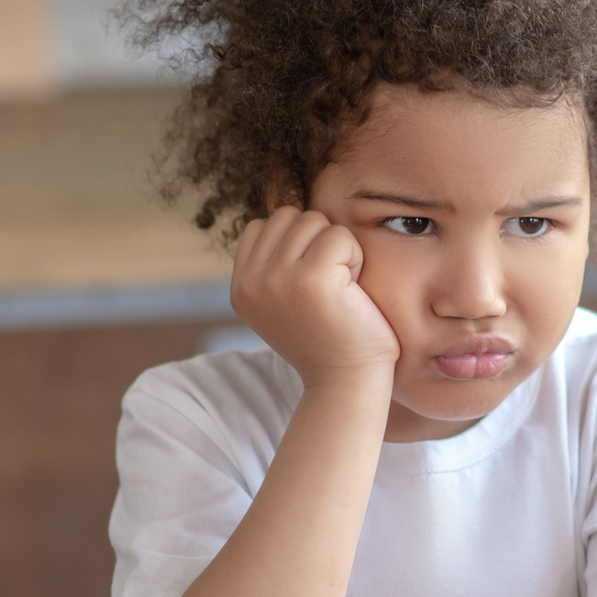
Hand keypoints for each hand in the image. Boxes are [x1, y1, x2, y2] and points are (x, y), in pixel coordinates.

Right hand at [232, 206, 399, 383]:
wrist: (347, 382)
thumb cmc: (329, 341)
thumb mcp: (284, 304)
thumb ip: (274, 266)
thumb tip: (285, 214)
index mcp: (240, 288)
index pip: (262, 227)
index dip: (296, 244)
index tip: (312, 283)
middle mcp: (251, 282)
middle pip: (288, 217)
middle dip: (316, 241)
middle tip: (331, 284)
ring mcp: (277, 278)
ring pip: (313, 221)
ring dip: (337, 248)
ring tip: (341, 288)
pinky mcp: (312, 278)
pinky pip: (339, 236)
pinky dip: (355, 257)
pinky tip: (353, 291)